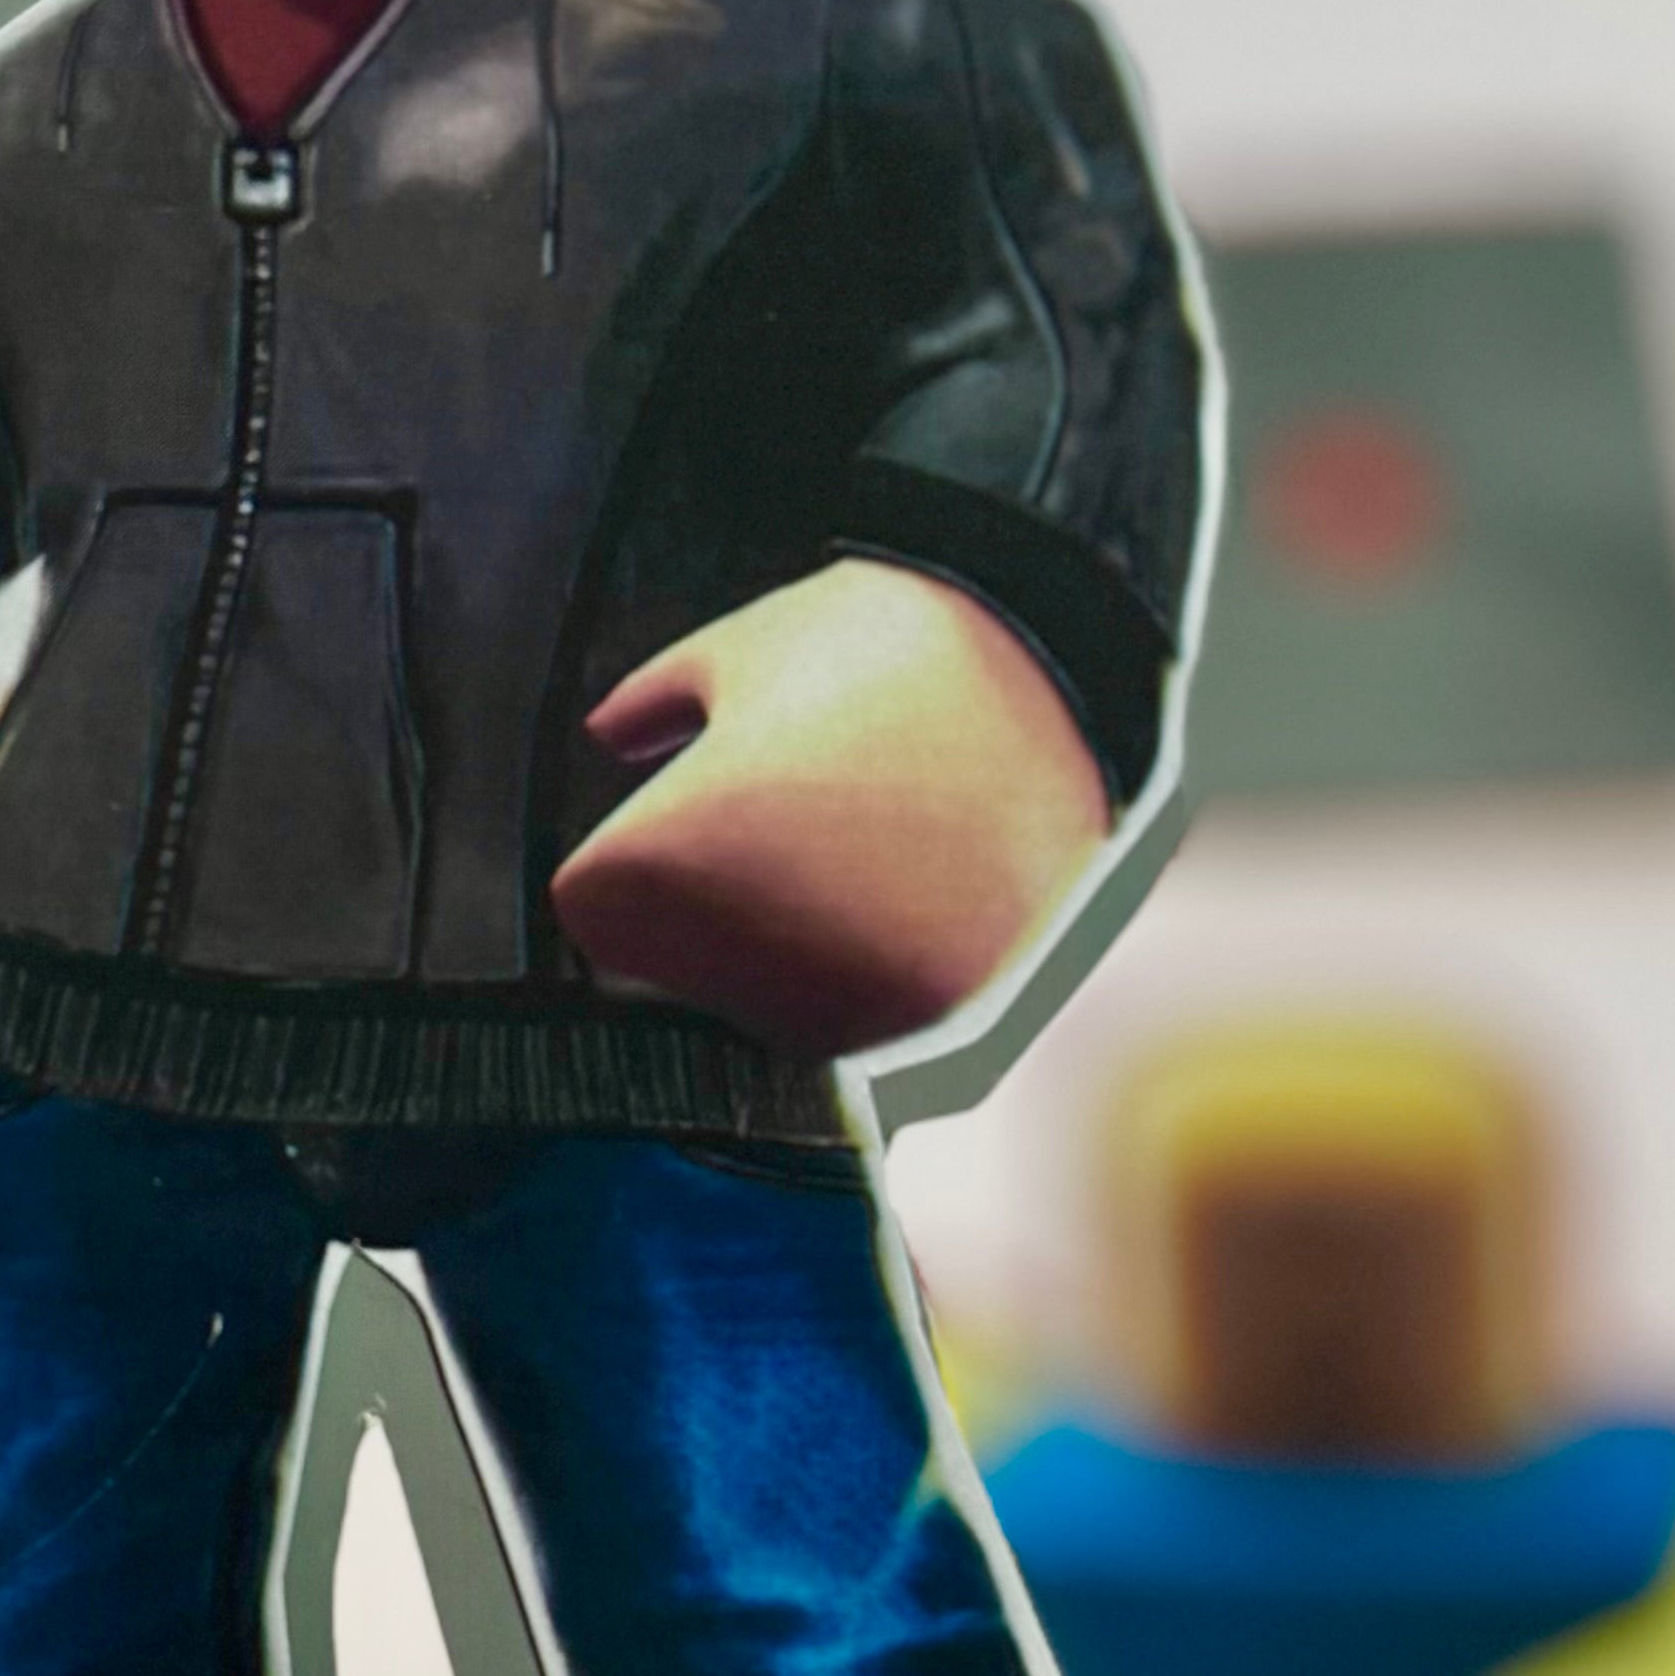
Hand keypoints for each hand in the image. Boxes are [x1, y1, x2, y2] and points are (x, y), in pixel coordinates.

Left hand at [551, 557, 1110, 1056]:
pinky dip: (868, 966)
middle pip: (672, 965)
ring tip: (861, 840)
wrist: (1082, 692)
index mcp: (666, 865)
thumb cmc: (893, 653)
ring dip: (784, 941)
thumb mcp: (753, 641)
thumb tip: (605, 736)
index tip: (694, 793)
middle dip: (705, 898)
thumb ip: (653, 696)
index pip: (592, 903)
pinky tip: (912, 886)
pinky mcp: (923, 1034)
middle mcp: (738, 963)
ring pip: (763, 1001)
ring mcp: (837, 1009)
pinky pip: (858, 1016)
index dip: (637, 839)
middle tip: (791, 810)